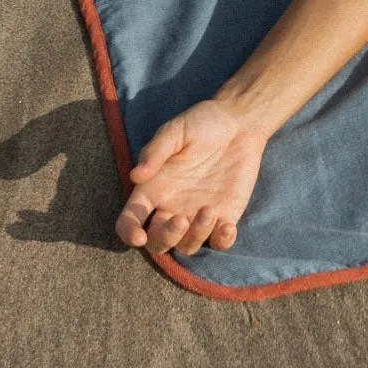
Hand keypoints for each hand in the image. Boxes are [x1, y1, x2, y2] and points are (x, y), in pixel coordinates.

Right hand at [116, 101, 269, 256]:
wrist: (239, 122)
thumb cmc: (201, 123)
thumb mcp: (175, 131)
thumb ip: (155, 152)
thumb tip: (135, 176)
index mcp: (153, 189)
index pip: (131, 219)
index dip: (129, 232)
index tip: (138, 236)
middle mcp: (172, 207)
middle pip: (157, 242)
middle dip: (165, 238)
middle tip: (180, 220)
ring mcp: (197, 215)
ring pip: (187, 245)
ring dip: (195, 236)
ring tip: (209, 211)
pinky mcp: (225, 216)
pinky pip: (219, 243)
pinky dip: (222, 242)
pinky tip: (228, 226)